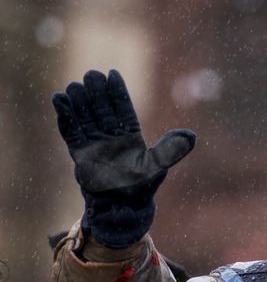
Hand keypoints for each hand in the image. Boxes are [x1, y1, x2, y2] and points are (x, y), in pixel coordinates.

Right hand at [52, 69, 195, 246]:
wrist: (121, 209)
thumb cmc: (141, 188)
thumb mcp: (158, 166)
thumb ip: (171, 149)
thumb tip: (191, 135)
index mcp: (131, 137)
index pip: (122, 109)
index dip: (117, 92)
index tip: (112, 73)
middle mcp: (111, 137)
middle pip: (102, 109)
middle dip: (97, 92)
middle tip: (92, 74)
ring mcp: (95, 145)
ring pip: (86, 118)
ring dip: (80, 102)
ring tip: (75, 85)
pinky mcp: (80, 154)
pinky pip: (71, 132)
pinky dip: (66, 118)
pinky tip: (59, 100)